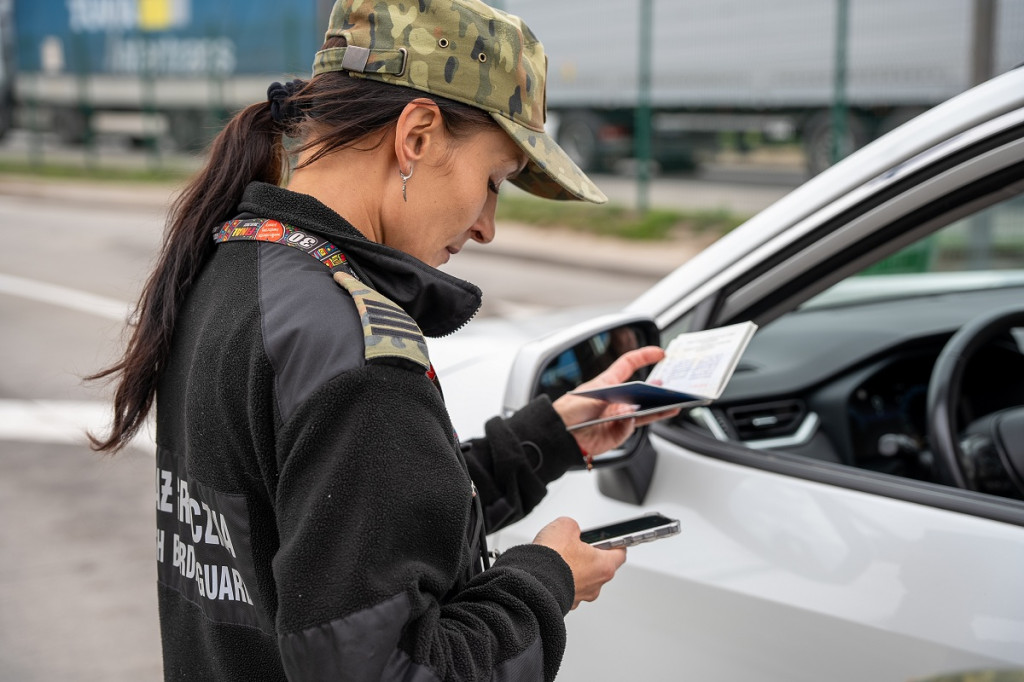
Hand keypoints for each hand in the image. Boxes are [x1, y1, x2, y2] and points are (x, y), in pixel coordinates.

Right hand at [533, 517, 625, 608]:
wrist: (532, 581)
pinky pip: (568, 588)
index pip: (620, 553)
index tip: (610, 538)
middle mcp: (596, 585)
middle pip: (600, 567)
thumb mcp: (566, 526)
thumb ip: (574, 527)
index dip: (615, 543)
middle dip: (589, 555)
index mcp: (604, 566)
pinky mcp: (566, 602)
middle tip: (576, 545)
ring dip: (575, 569)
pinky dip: (562, 580)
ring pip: (583, 579)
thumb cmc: (553, 558)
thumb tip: (570, 530)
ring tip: (559, 558)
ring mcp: (581, 596)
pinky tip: (551, 570)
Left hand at [551, 346, 679, 456]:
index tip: (660, 353)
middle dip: (659, 389)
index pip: (629, 364)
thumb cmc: (569, 409)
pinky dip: (631, 425)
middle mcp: (617, 399)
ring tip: (673, 405)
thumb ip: (616, 400)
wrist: (559, 433)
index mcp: (609, 383)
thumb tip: (634, 407)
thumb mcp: (593, 396)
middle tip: (673, 387)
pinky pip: (630, 429)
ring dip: (659, 409)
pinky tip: (631, 421)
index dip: (644, 356)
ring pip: (645, 412)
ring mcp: (619, 416)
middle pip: (643, 392)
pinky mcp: (618, 433)